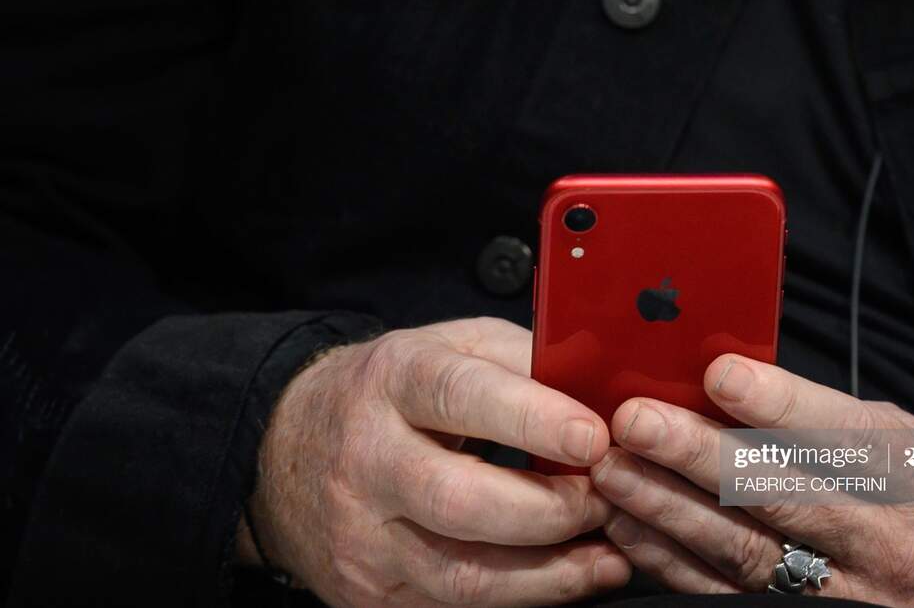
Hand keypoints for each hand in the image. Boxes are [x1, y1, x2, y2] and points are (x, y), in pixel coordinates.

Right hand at [240, 317, 630, 606]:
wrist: (288, 450)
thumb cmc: (393, 393)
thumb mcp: (450, 347)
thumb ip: (523, 360)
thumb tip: (602, 388)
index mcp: (392, 381)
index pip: (459, 398)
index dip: (532, 419)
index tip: (594, 437)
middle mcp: (367, 459)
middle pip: (461, 500)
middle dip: (551, 509)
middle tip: (605, 499)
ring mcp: (361, 536)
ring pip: (462, 574)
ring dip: (551, 573)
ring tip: (608, 557)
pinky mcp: (367, 592)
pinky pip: (455, 607)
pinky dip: (523, 597)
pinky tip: (567, 579)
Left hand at [590, 355, 913, 606]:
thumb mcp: (905, 448)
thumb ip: (828, 420)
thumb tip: (726, 379)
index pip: (846, 437)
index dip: (780, 405)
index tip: (719, 375)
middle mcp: (886, 540)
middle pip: (782, 496)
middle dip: (700, 455)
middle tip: (635, 421)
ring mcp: (844, 594)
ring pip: (743, 550)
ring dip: (668, 508)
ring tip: (612, 470)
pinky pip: (724, 595)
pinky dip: (670, 560)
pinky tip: (628, 525)